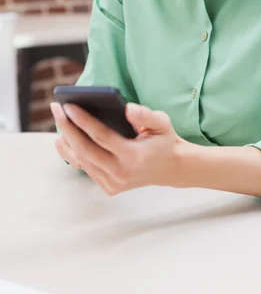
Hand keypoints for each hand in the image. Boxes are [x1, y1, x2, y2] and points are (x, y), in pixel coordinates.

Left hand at [50, 102, 183, 195]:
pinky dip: (72, 152)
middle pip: (85, 149)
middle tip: (56, 108)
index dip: (83, 121)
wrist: (170, 167)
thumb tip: (127, 109)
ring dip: (67, 138)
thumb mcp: (162, 122)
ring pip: (82, 160)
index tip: (69, 105)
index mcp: (134, 157)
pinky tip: (64, 137)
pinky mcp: (108, 187)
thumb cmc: (163, 140)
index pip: (101, 137)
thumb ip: (146, 115)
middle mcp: (121, 174)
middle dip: (67, 127)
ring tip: (59, 118)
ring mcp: (113, 184)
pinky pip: (85, 167)